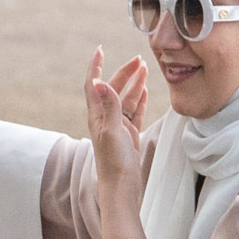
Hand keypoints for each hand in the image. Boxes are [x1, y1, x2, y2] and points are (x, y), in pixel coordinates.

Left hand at [85, 47, 151, 238]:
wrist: (122, 189)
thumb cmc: (115, 163)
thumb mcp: (112, 132)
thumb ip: (109, 105)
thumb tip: (99, 81)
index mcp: (97, 116)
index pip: (93, 85)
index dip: (96, 66)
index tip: (101, 50)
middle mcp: (105, 120)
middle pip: (112, 89)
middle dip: (123, 72)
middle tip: (138, 60)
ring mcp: (118, 128)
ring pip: (126, 100)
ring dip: (134, 84)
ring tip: (145, 69)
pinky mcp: (129, 137)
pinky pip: (134, 113)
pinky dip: (139, 101)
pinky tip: (145, 91)